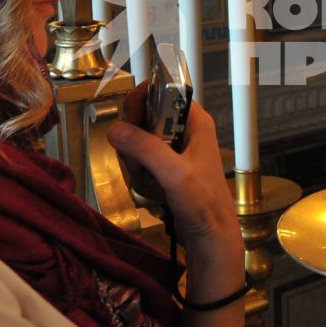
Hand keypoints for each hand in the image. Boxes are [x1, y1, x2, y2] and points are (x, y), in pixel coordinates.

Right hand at [105, 86, 243, 291]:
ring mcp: (175, 148)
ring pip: (138, 138)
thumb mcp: (174, 173)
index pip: (161, 90)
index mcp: (195, 120)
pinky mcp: (167, 166)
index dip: (141, 101)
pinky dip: (138, 172)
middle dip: (132, 138)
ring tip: (147, 179)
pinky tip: (149, 187)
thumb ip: (145, 148)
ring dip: (134, 160)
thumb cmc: (202, 203)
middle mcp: (185, 128)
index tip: (128, 123)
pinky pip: (141, 158)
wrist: (212, 236)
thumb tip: (114, 129)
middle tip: (137, 161)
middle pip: (144, 114)